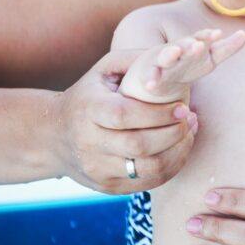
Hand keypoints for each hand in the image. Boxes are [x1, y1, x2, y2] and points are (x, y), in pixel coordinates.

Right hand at [54, 49, 198, 193]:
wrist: (53, 135)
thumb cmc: (89, 94)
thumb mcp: (103, 69)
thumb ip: (134, 60)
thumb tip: (172, 57)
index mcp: (87, 109)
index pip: (124, 115)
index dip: (158, 114)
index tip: (183, 107)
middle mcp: (88, 142)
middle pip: (139, 145)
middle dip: (174, 133)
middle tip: (190, 119)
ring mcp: (96, 168)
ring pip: (148, 169)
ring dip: (178, 151)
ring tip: (189, 132)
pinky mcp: (107, 187)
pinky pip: (148, 183)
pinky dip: (172, 167)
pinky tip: (180, 149)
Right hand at [118, 29, 244, 103]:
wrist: (153, 77)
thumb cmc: (186, 65)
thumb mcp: (208, 59)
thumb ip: (226, 48)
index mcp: (192, 46)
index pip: (202, 39)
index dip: (208, 37)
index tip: (218, 33)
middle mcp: (176, 50)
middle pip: (184, 46)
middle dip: (190, 44)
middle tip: (198, 44)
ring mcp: (161, 62)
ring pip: (166, 56)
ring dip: (171, 54)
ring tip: (175, 52)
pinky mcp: (149, 75)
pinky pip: (150, 77)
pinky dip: (150, 79)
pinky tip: (151, 84)